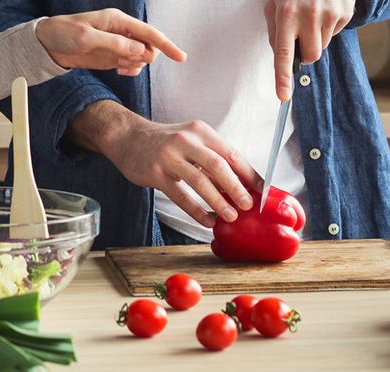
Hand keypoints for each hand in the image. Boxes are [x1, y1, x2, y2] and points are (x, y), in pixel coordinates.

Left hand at [35, 8, 186, 75]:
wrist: (49, 45)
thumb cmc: (64, 35)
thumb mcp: (86, 38)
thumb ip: (115, 44)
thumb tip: (140, 50)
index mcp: (118, 21)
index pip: (149, 33)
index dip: (167, 45)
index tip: (181, 57)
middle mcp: (123, 31)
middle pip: (150, 47)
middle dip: (143, 58)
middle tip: (124, 63)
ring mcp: (121, 44)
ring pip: (143, 58)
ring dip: (135, 65)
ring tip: (117, 66)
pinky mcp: (116, 56)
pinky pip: (134, 65)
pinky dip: (131, 70)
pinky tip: (118, 70)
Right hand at [66, 101, 262, 227]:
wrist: (127, 137)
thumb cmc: (167, 142)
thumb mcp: (193, 141)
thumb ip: (214, 159)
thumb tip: (243, 185)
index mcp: (202, 131)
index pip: (232, 154)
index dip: (249, 174)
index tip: (262, 191)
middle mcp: (187, 140)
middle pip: (219, 166)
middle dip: (237, 188)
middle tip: (248, 206)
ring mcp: (169, 156)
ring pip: (200, 182)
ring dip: (218, 202)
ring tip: (231, 217)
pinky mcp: (155, 173)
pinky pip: (180, 196)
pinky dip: (196, 210)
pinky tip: (207, 221)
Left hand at [264, 0, 353, 99]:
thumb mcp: (276, 2)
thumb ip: (275, 29)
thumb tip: (281, 56)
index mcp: (287, 13)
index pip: (283, 53)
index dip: (282, 77)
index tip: (283, 96)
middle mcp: (309, 15)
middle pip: (310, 56)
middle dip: (306, 53)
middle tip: (302, 36)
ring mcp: (329, 14)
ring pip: (323, 46)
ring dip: (317, 37)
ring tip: (313, 14)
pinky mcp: (344, 12)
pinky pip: (335, 33)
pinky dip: (329, 26)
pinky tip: (325, 9)